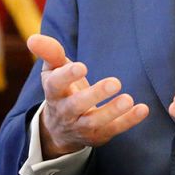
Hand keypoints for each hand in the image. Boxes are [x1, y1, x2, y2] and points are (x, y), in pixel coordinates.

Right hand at [28, 33, 148, 159]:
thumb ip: (49, 52)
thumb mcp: (53, 70)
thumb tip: (32, 38)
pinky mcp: (98, 136)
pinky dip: (128, 121)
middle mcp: (65, 111)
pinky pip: (113, 130)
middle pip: (76, 106)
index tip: (81, 66)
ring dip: (112, 111)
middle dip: (94, 95)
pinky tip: (142, 109)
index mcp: (53, 92)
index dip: (67, 76)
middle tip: (115, 82)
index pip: (55, 85)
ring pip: (94, 122)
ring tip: (128, 99)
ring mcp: (81, 126)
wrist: (60, 127)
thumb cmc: (61, 88)